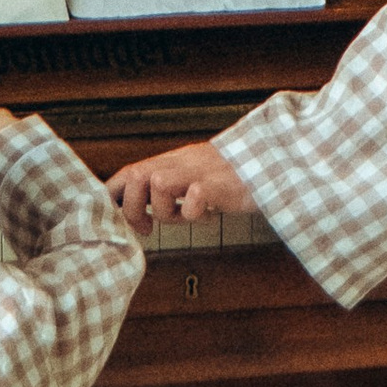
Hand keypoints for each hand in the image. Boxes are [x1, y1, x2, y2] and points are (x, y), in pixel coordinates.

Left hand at [108, 142, 251, 225]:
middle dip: (135, 208)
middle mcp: (183, 163)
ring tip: (186, 218)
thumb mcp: (197, 174)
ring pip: (158, 184)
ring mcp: (201, 172)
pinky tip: (208, 215)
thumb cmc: (236, 174)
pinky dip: (193, 212)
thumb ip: (171, 185)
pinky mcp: (221, 185)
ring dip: (166, 211)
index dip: (114, 193)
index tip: (113, 217)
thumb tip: (143, 204)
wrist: (274, 160)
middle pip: (137, 175)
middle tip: (148, 227)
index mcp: (175, 162)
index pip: (131, 171)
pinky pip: (195, 196)